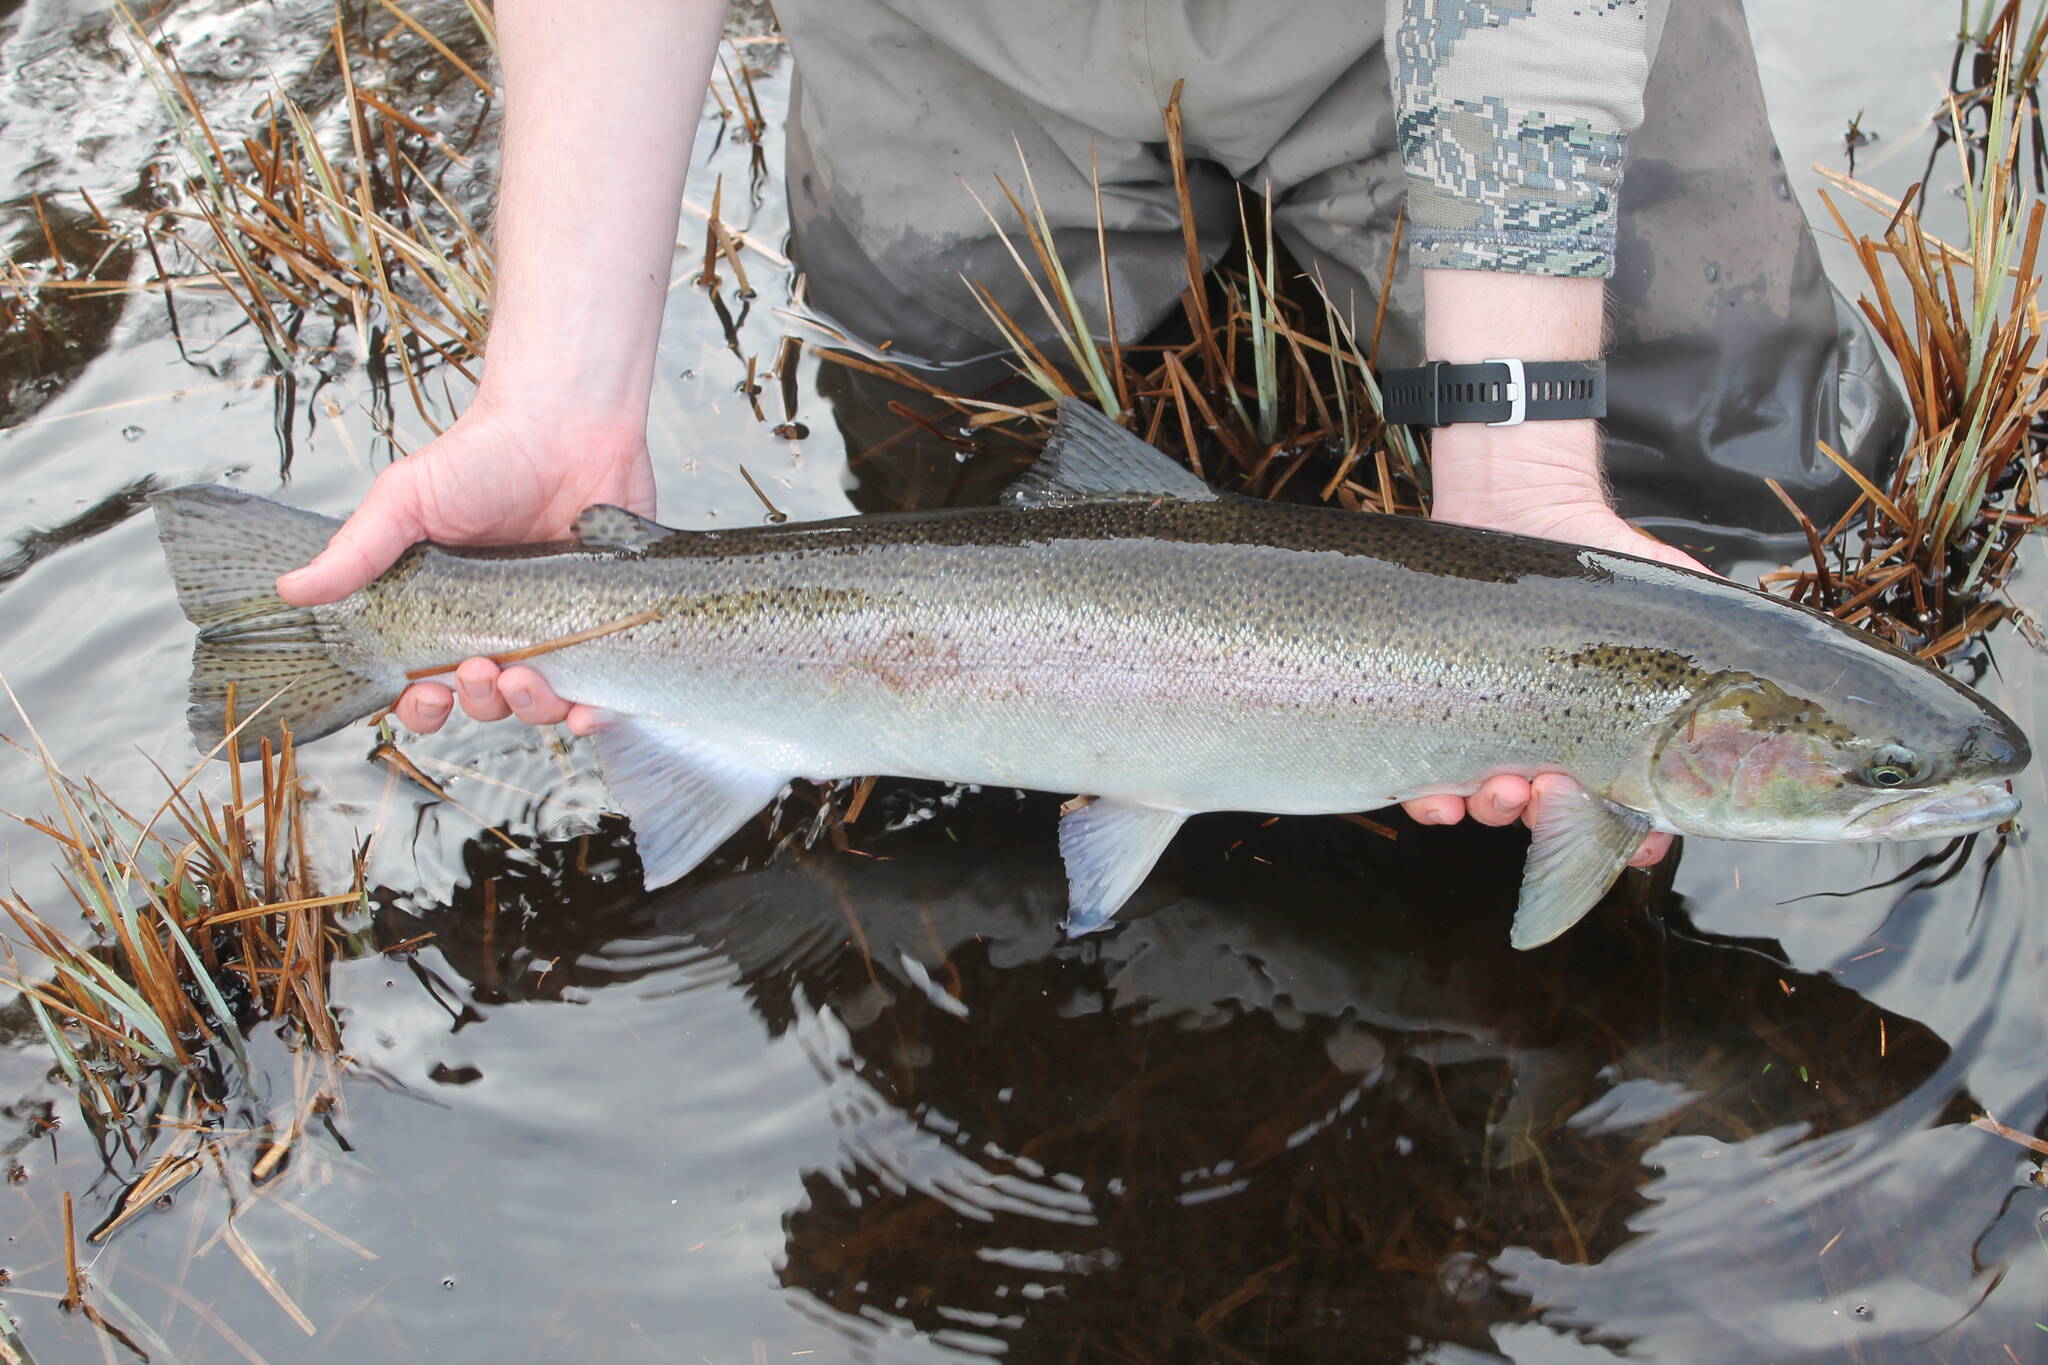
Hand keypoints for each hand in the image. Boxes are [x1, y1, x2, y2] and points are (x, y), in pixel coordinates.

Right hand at [276, 395, 654, 736]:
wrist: (566, 423)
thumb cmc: (484, 455)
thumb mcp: (406, 500)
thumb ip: (356, 551)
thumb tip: (291, 590)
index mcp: (444, 611)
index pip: (424, 684)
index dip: (421, 706)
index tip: (426, 693)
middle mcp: (498, 628)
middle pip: (483, 702)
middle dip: (479, 701)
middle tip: (480, 670)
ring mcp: (554, 629)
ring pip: (540, 704)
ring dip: (530, 708)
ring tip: (526, 677)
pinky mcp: (603, 625)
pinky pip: (601, 689)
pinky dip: (592, 714)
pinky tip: (587, 711)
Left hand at [1399, 419, 1705, 865]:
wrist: (1517, 505)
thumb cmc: (1605, 557)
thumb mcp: (1686, 601)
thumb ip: (1732, 648)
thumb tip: (1798, 688)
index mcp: (1615, 738)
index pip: (1631, 813)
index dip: (1637, 839)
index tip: (1640, 840)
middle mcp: (1554, 748)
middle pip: (1556, 818)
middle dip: (1556, 818)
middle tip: (1552, 791)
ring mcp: (1493, 736)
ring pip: (1492, 807)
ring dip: (1498, 811)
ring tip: (1502, 785)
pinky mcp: (1433, 718)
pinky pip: (1425, 786)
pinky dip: (1431, 805)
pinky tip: (1438, 800)